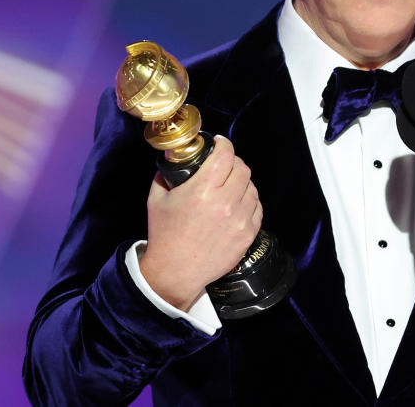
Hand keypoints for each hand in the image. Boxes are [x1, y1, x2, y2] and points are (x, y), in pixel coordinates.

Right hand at [138, 135, 262, 310]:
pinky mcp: (248, 234)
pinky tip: (238, 203)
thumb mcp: (157, 199)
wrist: (175, 271)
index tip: (220, 143)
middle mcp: (225, 202)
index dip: (223, 144)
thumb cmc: (165, 235)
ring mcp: (240, 219)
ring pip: (252, 187)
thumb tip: (175, 159)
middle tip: (224, 164)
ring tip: (231, 185)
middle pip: (242, 168)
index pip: (225, 155)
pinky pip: (257, 207)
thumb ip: (166, 174)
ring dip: (242, 182)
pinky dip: (249, 201)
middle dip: (233, 161)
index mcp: (202, 190)